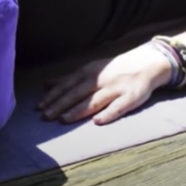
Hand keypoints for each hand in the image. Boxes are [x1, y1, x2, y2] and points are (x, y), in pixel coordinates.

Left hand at [37, 45, 171, 125]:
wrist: (146, 62)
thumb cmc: (113, 69)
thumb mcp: (89, 69)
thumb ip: (68, 79)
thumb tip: (44, 85)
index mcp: (88, 73)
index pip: (67, 85)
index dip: (53, 96)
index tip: (39, 106)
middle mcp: (99, 80)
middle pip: (76, 94)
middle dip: (60, 105)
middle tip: (45, 116)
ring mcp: (115, 89)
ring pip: (94, 101)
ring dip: (78, 110)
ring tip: (63, 120)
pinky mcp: (130, 98)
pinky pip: (118, 108)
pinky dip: (108, 114)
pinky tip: (97, 122)